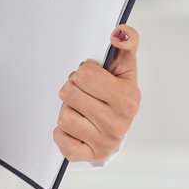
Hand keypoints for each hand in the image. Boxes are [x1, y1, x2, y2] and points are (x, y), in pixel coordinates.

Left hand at [53, 23, 141, 163]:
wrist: (118, 127)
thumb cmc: (118, 94)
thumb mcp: (125, 66)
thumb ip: (126, 41)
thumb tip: (118, 32)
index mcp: (128, 98)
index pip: (85, 74)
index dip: (84, 72)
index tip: (94, 78)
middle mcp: (119, 123)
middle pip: (69, 93)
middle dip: (73, 90)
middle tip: (85, 94)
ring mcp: (105, 142)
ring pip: (63, 116)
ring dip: (68, 111)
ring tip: (82, 110)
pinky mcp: (90, 156)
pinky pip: (61, 139)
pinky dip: (62, 133)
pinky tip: (76, 127)